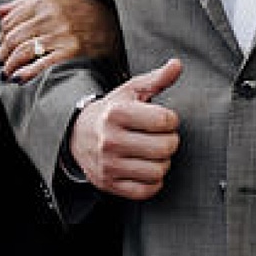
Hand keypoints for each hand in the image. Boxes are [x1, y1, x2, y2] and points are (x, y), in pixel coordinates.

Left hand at [0, 0, 117, 80]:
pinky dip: (25, 73)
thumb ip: (25, 4)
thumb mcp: (56, 0)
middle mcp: (51, 16)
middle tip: (3, 60)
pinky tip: (19, 78)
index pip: (10, 20)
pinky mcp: (70, 53)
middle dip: (4, 52)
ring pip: (22, 51)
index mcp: (45, 1)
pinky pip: (40, 65)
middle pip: (13, 37)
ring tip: (9, 72)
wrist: (117, 24)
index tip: (4, 44)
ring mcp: (61, 35)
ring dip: (10, 65)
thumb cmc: (84, 13)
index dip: (3, 35)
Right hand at [69, 58, 183, 199]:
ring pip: (158, 171)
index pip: (165, 121)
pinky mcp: (109, 183)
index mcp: (116, 113)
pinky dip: (153, 182)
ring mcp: (108, 164)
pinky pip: (146, 191)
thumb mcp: (131, 92)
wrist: (77, 134)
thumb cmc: (111, 112)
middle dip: (170, 142)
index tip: (163, 120)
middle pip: (165, 148)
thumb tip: (177, 65)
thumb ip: (157, 79)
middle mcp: (110, 140)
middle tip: (160, 138)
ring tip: (153, 153)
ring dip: (162, 163)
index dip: (172, 120)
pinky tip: (146, 169)